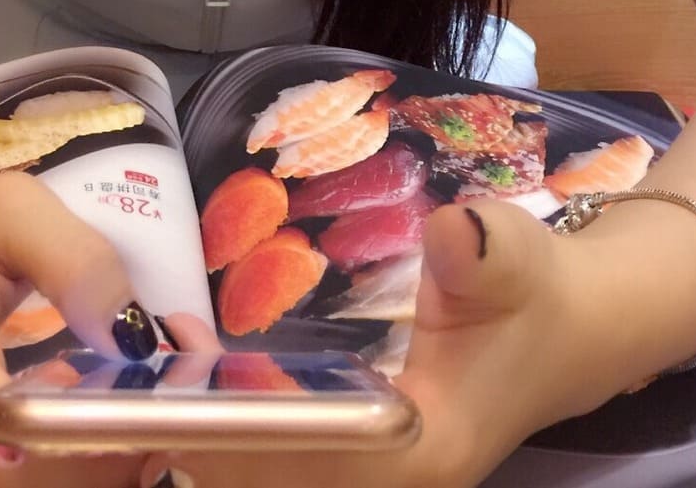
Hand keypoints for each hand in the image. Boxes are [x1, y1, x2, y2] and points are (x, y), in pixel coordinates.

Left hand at [140, 200, 607, 487]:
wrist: (567, 325)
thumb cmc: (537, 296)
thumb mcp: (518, 262)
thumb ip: (489, 252)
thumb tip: (454, 233)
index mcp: (417, 457)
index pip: (308, 464)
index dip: (238, 436)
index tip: (174, 394)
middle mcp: (384, 480)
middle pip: (272, 478)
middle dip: (201, 437)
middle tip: (128, 379)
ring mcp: (367, 474)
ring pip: (272, 473)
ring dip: (208, 434)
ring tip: (139, 378)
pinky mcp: (356, 455)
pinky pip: (282, 455)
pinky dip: (234, 423)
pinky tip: (191, 378)